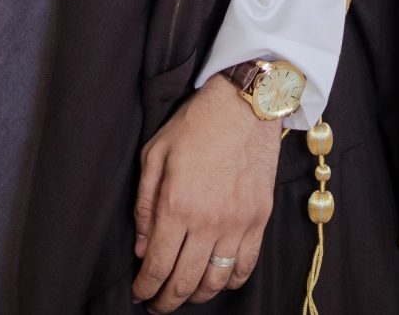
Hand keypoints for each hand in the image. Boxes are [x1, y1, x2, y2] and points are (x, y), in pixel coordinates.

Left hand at [132, 74, 284, 309]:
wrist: (245, 105)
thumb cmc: (195, 125)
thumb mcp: (155, 155)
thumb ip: (145, 206)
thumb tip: (142, 249)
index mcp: (177, 205)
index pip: (157, 266)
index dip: (145, 289)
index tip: (138, 294)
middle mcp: (208, 220)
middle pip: (185, 282)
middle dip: (166, 301)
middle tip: (157, 304)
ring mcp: (238, 222)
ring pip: (216, 280)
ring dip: (197, 295)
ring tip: (185, 294)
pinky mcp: (259, 219)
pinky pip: (247, 265)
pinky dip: (231, 282)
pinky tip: (218, 280)